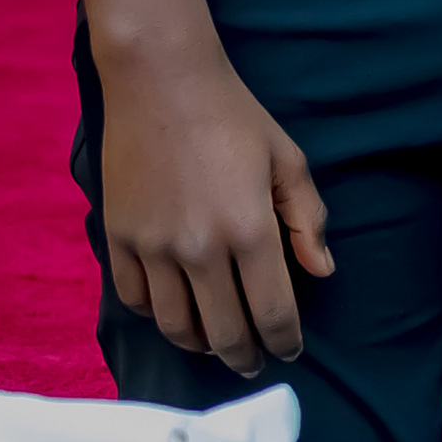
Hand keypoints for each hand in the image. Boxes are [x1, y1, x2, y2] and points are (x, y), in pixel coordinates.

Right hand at [95, 30, 332, 377]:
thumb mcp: (286, 159)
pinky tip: (173, 309)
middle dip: (244, 356)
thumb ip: (307, 219)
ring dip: (199, 343)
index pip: (273, 313)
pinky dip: (155, 314)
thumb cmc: (233, 116)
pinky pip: (134, 299)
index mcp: (250, 230)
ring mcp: (154, 246)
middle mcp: (201, 248)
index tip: (289, 351)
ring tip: (214, 342)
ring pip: (176, 325)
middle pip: (225, 332)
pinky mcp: (119, 237)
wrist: (160, 80)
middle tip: (253, 361)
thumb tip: (322, 272)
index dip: (285, 341)